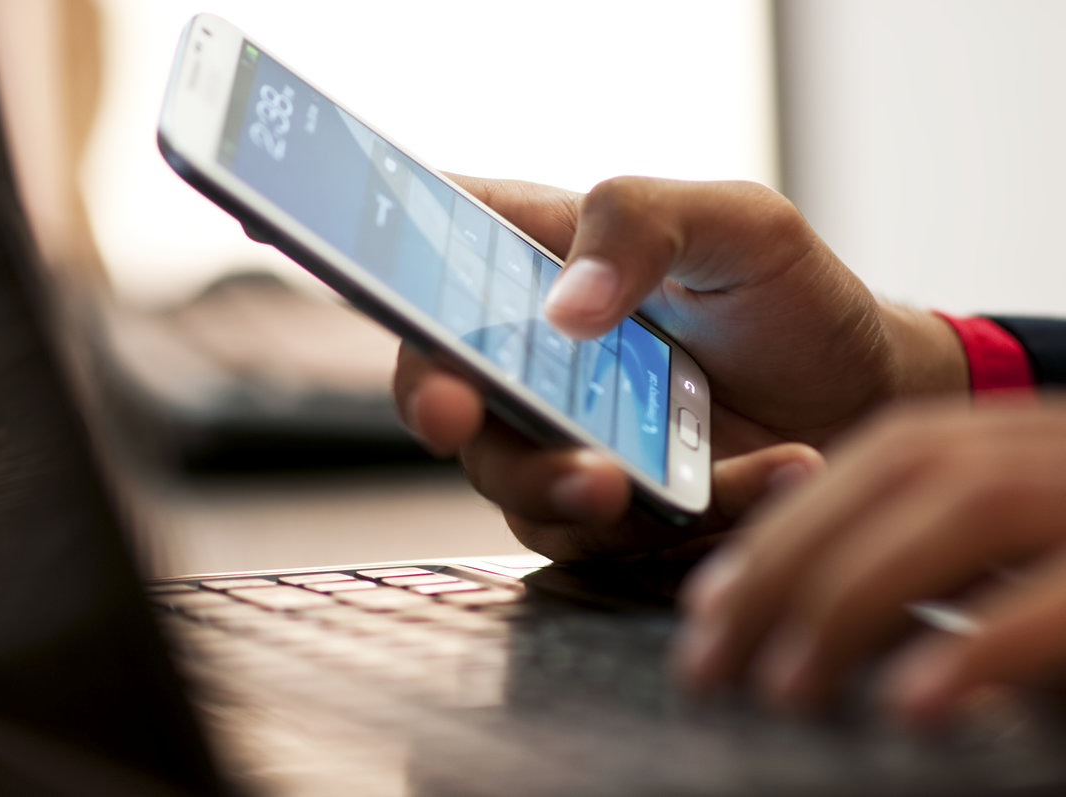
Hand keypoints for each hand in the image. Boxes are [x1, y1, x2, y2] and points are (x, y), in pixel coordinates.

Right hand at [394, 175, 966, 558]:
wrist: (865, 395)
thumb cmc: (790, 296)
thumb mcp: (737, 223)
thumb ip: (642, 224)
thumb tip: (565, 307)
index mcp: (538, 262)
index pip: (429, 260)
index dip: (389, 285)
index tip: (400, 299)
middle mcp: (534, 359)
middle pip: (446, 389)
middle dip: (447, 411)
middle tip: (463, 414)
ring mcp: (566, 440)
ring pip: (514, 483)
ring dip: (561, 486)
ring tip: (634, 481)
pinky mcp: (613, 511)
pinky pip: (613, 536)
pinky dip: (691, 516)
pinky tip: (781, 469)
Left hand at [677, 397, 1065, 727]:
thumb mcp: (1018, 570)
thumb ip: (931, 571)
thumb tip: (802, 622)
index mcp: (1017, 443)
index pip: (877, 460)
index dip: (781, 525)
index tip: (708, 604)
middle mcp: (1055, 447)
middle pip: (898, 471)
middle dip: (784, 564)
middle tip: (710, 662)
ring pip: (966, 508)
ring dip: (853, 597)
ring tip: (785, 689)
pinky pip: (1058, 597)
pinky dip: (976, 647)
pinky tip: (908, 705)